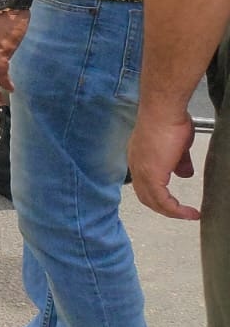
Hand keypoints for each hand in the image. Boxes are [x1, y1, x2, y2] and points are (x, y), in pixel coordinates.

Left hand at [127, 106, 200, 220]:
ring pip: (152, 201)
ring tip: (188, 215)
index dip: (159, 196)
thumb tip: (184, 173)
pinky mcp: (152, 175)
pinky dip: (176, 210)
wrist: (164, 111)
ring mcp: (142, 171)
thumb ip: (179, 162)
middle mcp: (136, 166)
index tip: (176, 202)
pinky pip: (162, 201)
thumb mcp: (177, 146)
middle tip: (181, 212)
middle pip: (146, 196)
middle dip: (163, 207)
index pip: (144, 184)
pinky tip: (190, 212)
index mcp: (139, 159)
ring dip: (171, 211)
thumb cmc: (170, 122)